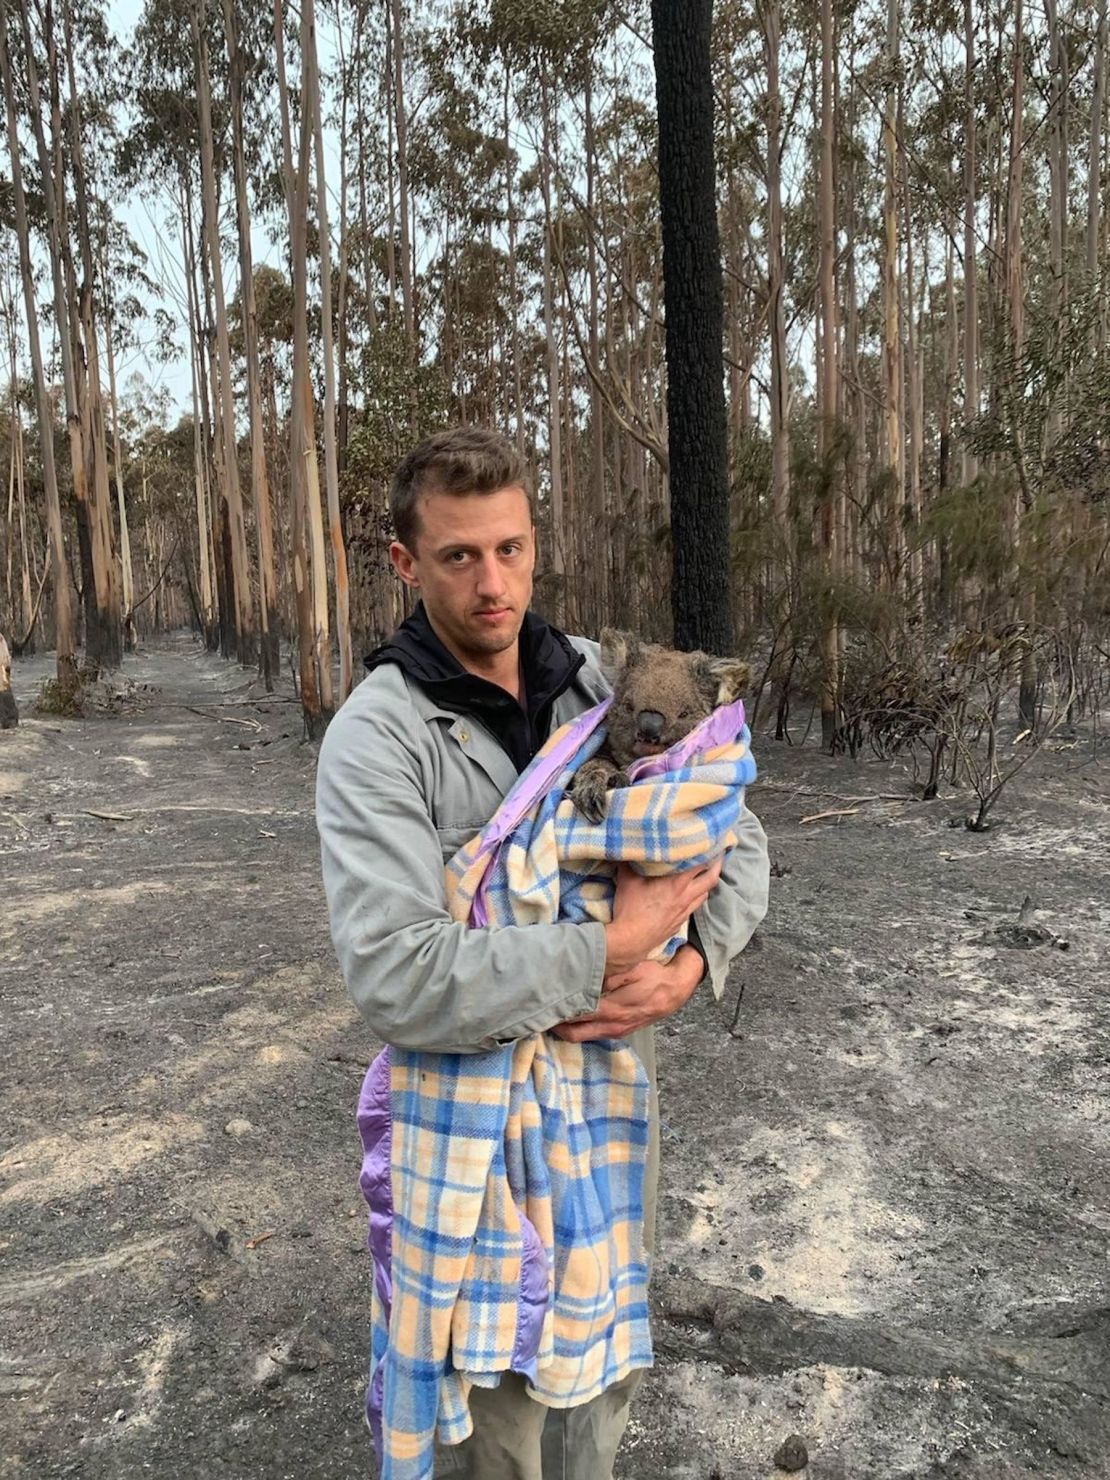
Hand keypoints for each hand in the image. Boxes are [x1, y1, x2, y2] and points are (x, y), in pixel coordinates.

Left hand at [552, 946, 703, 1041]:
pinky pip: (593, 1034)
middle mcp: (611, 1026)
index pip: (574, 1016)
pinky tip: (571, 1017)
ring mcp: (615, 1031)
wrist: (677, 989)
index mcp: (611, 1010)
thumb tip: (582, 975)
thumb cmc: (653, 975)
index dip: (555, 1013)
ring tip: (550, 1013)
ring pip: (582, 1036)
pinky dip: (579, 1027)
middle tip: (537, 1012)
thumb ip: (606, 975)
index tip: (539, 1004)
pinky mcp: (620, 1031)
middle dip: (554, 1026)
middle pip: (572, 1034)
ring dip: (566, 1028)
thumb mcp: (631, 968)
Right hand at [603, 857, 722, 975]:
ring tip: (703, 873)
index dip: (707, 851)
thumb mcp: (627, 881)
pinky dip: (696, 896)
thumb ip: (629, 862)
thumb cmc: (630, 909)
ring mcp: (685, 911)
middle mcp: (686, 896)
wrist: (631, 941)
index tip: (710, 842)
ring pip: (705, 894)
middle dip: (717, 866)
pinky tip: (688, 893)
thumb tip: (627, 850)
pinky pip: (694, 906)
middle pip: (711, 879)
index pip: (701, 864)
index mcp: (677, 883)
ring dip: (706, 882)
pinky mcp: (680, 922)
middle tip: (717, 855)